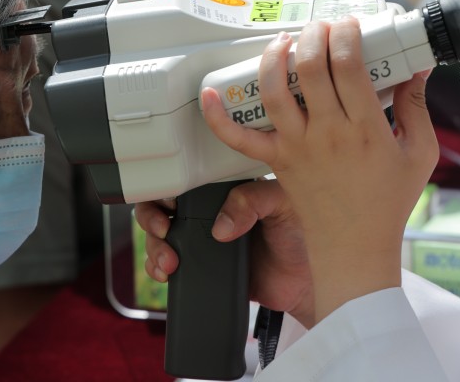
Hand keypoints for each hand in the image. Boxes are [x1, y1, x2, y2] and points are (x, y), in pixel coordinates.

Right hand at [134, 179, 315, 327]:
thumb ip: (251, 201)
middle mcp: (209, 211)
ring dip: (153, 245)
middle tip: (163, 229)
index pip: (187, 177)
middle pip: (163, 204)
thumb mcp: (281, 203)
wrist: (308, 282)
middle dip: (151, 215)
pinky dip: (158, 267)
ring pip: (160, 235)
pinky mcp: (201, 267)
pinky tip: (167, 272)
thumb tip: (220, 227)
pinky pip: (169, 264)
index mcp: (226, 188)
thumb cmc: (303, 233)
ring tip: (168, 260)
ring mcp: (202, 240)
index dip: (168, 184)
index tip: (170, 200)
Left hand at [201, 20, 438, 322]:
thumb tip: (417, 68)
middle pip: (311, 67)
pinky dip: (219, 116)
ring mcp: (297, 147)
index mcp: (366, 128)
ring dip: (274, 58)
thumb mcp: (419, 152)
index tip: (348, 25)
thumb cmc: (389, 201)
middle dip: (313, 34)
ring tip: (283, 42)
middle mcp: (328, 133)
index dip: (345, 34)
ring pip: (274, 92)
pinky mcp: (275, 162)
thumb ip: (416, 107)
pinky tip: (210, 92)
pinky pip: (238, 139)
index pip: (349, 65)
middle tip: (319, 26)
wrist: (356, 249)